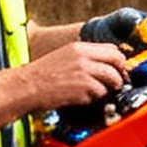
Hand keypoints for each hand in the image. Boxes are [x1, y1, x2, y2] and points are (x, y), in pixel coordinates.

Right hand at [8, 36, 133, 116]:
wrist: (26, 86)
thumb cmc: (42, 75)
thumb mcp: (64, 57)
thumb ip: (84, 58)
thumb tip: (105, 66)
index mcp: (80, 47)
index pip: (112, 49)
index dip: (118, 61)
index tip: (118, 70)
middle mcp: (84, 57)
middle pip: (117, 61)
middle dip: (120, 74)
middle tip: (117, 84)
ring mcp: (85, 72)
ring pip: (112, 79)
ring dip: (108, 89)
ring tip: (97, 94)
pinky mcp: (83, 88)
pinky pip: (100, 94)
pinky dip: (95, 99)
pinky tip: (83, 99)